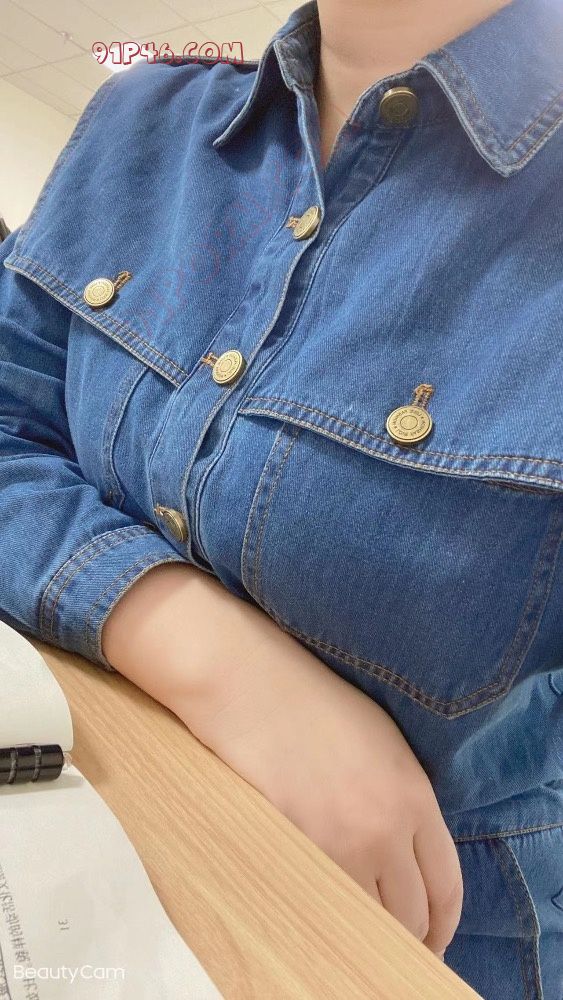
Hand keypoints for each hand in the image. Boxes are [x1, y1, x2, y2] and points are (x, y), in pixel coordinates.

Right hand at [102, 564, 462, 956]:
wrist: (248, 684)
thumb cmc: (311, 699)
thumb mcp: (382, 740)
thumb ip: (405, 797)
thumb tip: (408, 853)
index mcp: (414, 795)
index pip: (447, 887)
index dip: (442, 924)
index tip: (432, 937)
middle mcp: (384, 828)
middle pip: (411, 915)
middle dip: (408, 937)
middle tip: (394, 944)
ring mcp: (335, 843)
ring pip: (365, 920)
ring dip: (364, 931)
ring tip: (355, 931)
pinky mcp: (290, 850)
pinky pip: (319, 904)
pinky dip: (324, 917)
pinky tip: (318, 911)